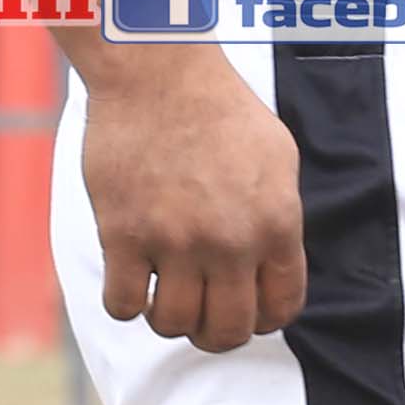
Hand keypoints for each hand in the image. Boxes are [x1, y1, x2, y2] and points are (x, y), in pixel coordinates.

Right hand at [76, 47, 304, 352]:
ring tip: (163, 292)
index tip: (242, 307)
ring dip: (169, 319)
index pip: (281, 308)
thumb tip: (274, 267)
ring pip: (174, 325)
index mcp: (276, 224)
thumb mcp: (277, 159)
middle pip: (228, 330)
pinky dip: (126, 303)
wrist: (157, 71)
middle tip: (200, 315)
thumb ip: (280, 219)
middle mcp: (231, 241)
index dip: (262, 318)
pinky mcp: (123, 234)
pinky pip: (123, 304)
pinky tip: (129, 278)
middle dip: (216, 333)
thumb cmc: (218, 108)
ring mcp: (175, 241)